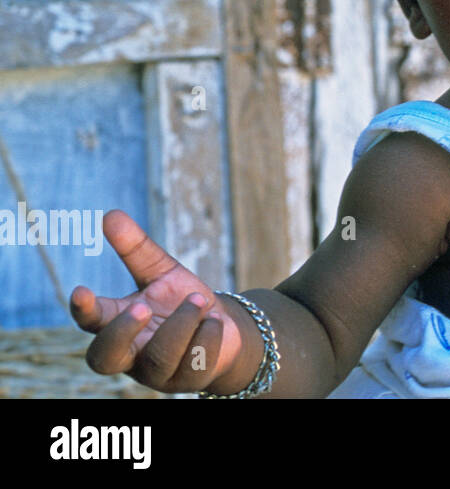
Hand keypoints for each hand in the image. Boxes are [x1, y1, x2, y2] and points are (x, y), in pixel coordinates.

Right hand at [70, 210, 244, 392]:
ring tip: (198, 300)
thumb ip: (136, 247)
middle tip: (142, 307)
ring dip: (181, 324)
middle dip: (121, 333)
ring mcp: (159, 372)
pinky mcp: (189, 380)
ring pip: (159, 357)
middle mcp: (132, 353)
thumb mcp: (162, 270)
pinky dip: (207, 336)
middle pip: (104, 359)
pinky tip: (215, 321)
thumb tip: (110, 214)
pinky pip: (194, 363)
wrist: (224, 326)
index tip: (80, 290)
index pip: (91, 323)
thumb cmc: (182, 299)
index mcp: (118, 324)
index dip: (84, 310)